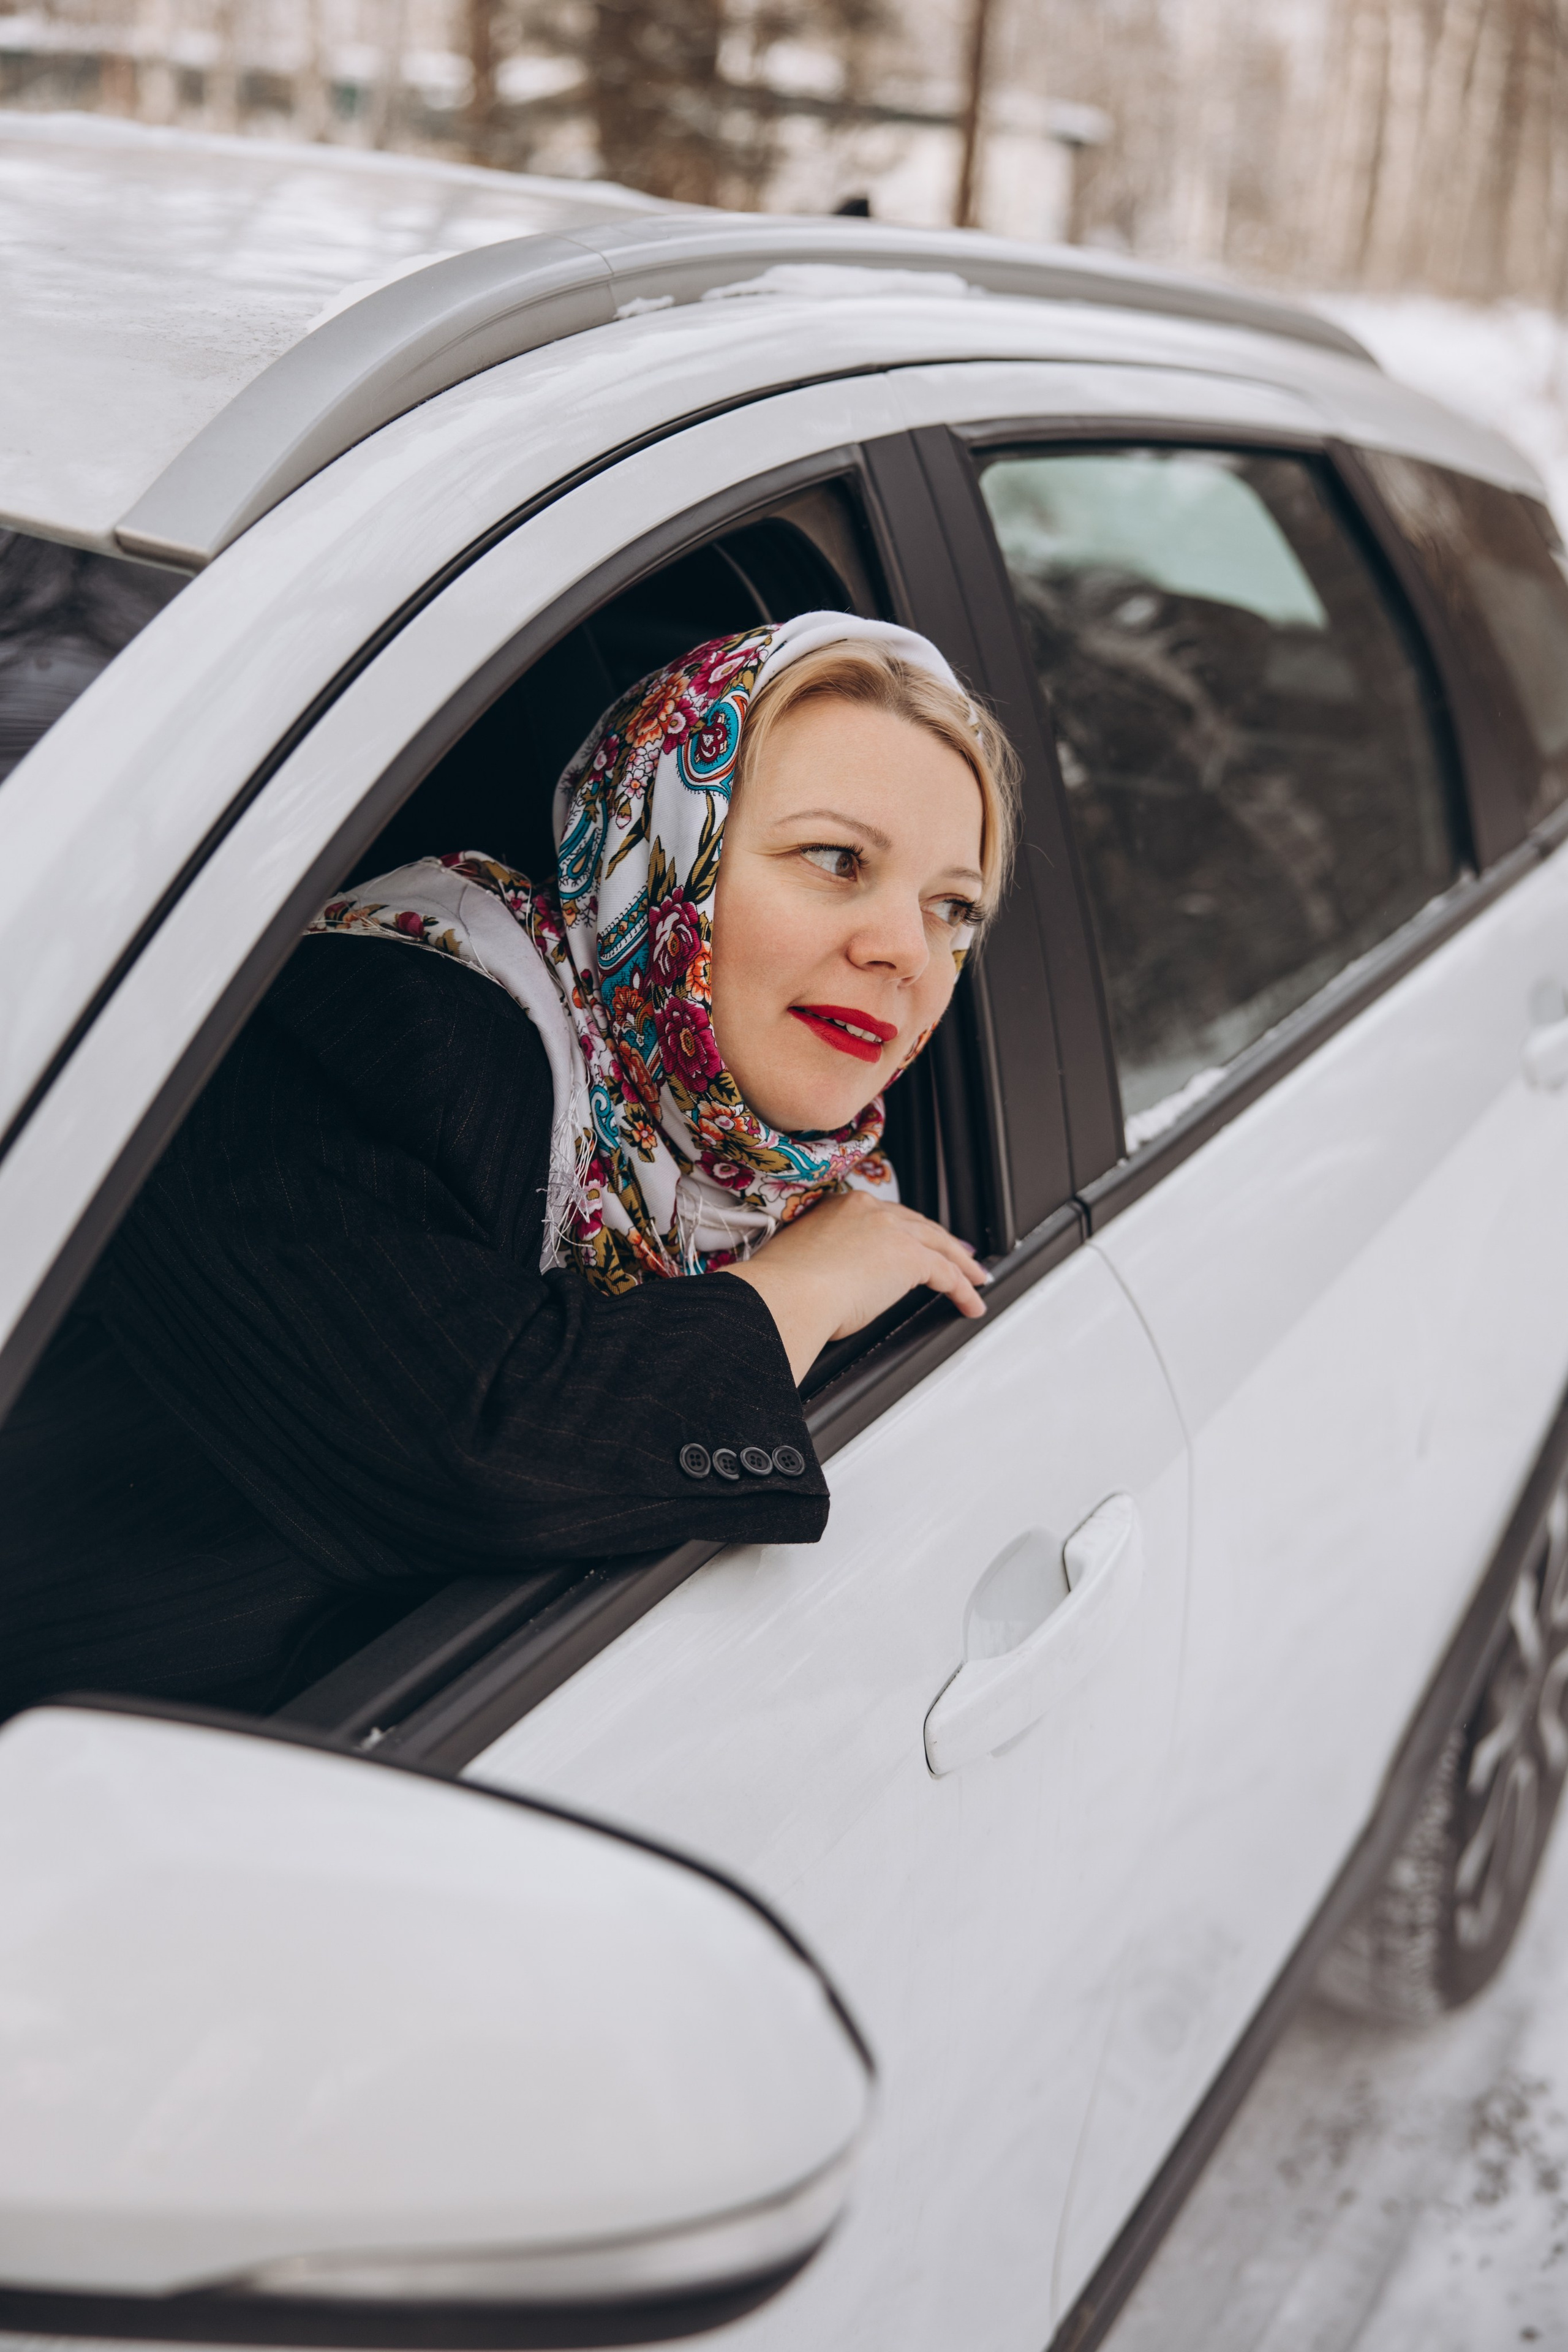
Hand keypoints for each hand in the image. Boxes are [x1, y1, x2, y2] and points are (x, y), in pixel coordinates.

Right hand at [720, 1190, 989, 1384]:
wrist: (786, 1294)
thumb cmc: (782, 1287)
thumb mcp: (803, 1259)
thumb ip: (826, 1258)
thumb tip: (835, 1280)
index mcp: (840, 1207)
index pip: (886, 1216)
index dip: (907, 1231)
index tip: (915, 1242)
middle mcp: (869, 1210)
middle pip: (918, 1225)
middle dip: (941, 1241)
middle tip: (958, 1256)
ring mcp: (892, 1231)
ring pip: (940, 1244)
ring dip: (961, 1264)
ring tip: (976, 1280)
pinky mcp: (910, 1257)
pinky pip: (947, 1274)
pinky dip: (963, 1289)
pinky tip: (971, 1302)